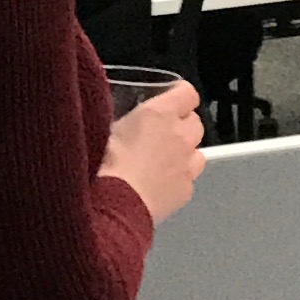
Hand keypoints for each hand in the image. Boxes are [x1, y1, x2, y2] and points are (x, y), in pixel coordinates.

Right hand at [101, 83, 204, 225]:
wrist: (113, 206)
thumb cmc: (102, 167)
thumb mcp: (102, 130)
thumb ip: (116, 118)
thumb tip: (107, 115)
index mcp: (159, 114)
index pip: (187, 93)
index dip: (180, 95)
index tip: (172, 98)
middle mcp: (179, 136)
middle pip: (195, 122)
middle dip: (182, 125)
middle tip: (160, 133)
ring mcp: (186, 165)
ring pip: (198, 151)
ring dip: (185, 152)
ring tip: (161, 160)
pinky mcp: (186, 190)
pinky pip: (189, 179)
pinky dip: (179, 179)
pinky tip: (158, 184)